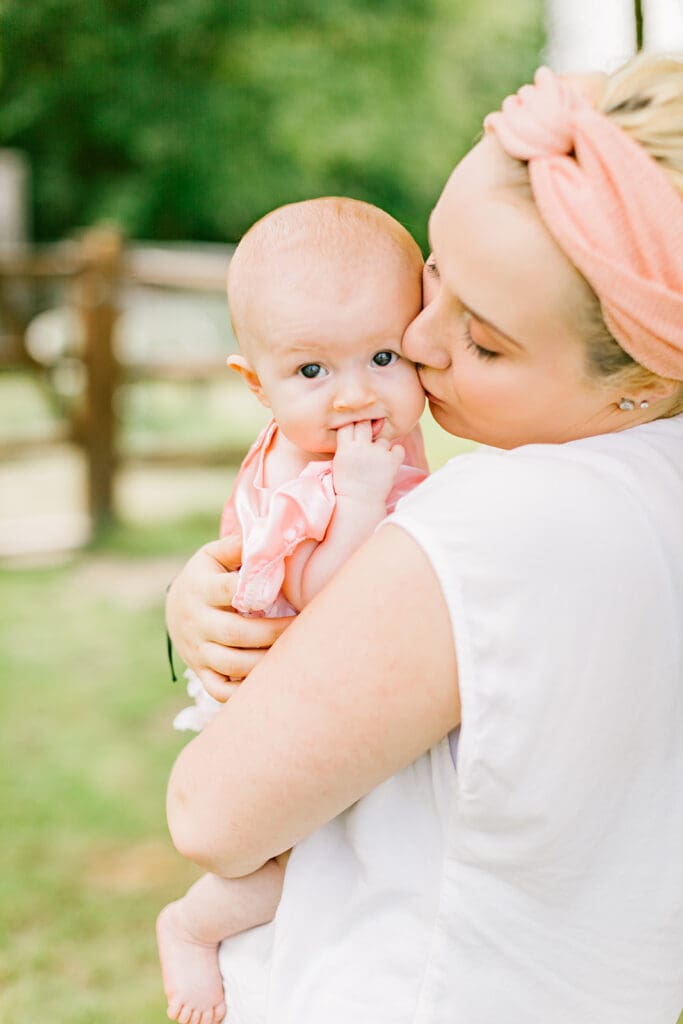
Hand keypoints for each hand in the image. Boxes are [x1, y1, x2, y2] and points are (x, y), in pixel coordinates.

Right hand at [166, 534, 294, 701]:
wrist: (175, 607)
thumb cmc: (206, 576)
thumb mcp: (213, 554)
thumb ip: (236, 546)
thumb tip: (266, 536)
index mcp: (200, 588)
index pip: (228, 590)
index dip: (257, 591)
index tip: (283, 590)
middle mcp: (196, 622)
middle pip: (236, 633)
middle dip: (273, 632)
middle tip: (303, 626)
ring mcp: (197, 650)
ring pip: (232, 664)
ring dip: (266, 662)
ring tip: (293, 652)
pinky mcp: (201, 671)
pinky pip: (221, 690)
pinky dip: (244, 692)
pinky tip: (270, 681)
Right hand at [332, 422, 404, 503]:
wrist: (359, 504)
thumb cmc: (347, 484)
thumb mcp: (339, 462)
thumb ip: (346, 445)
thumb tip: (355, 427)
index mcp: (345, 448)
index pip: (348, 424)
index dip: (352, 425)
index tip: (354, 431)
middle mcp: (362, 447)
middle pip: (365, 423)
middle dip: (366, 428)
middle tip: (368, 440)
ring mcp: (378, 453)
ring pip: (383, 439)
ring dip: (382, 447)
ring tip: (377, 461)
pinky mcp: (392, 462)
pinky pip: (398, 448)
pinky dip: (396, 454)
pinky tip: (389, 462)